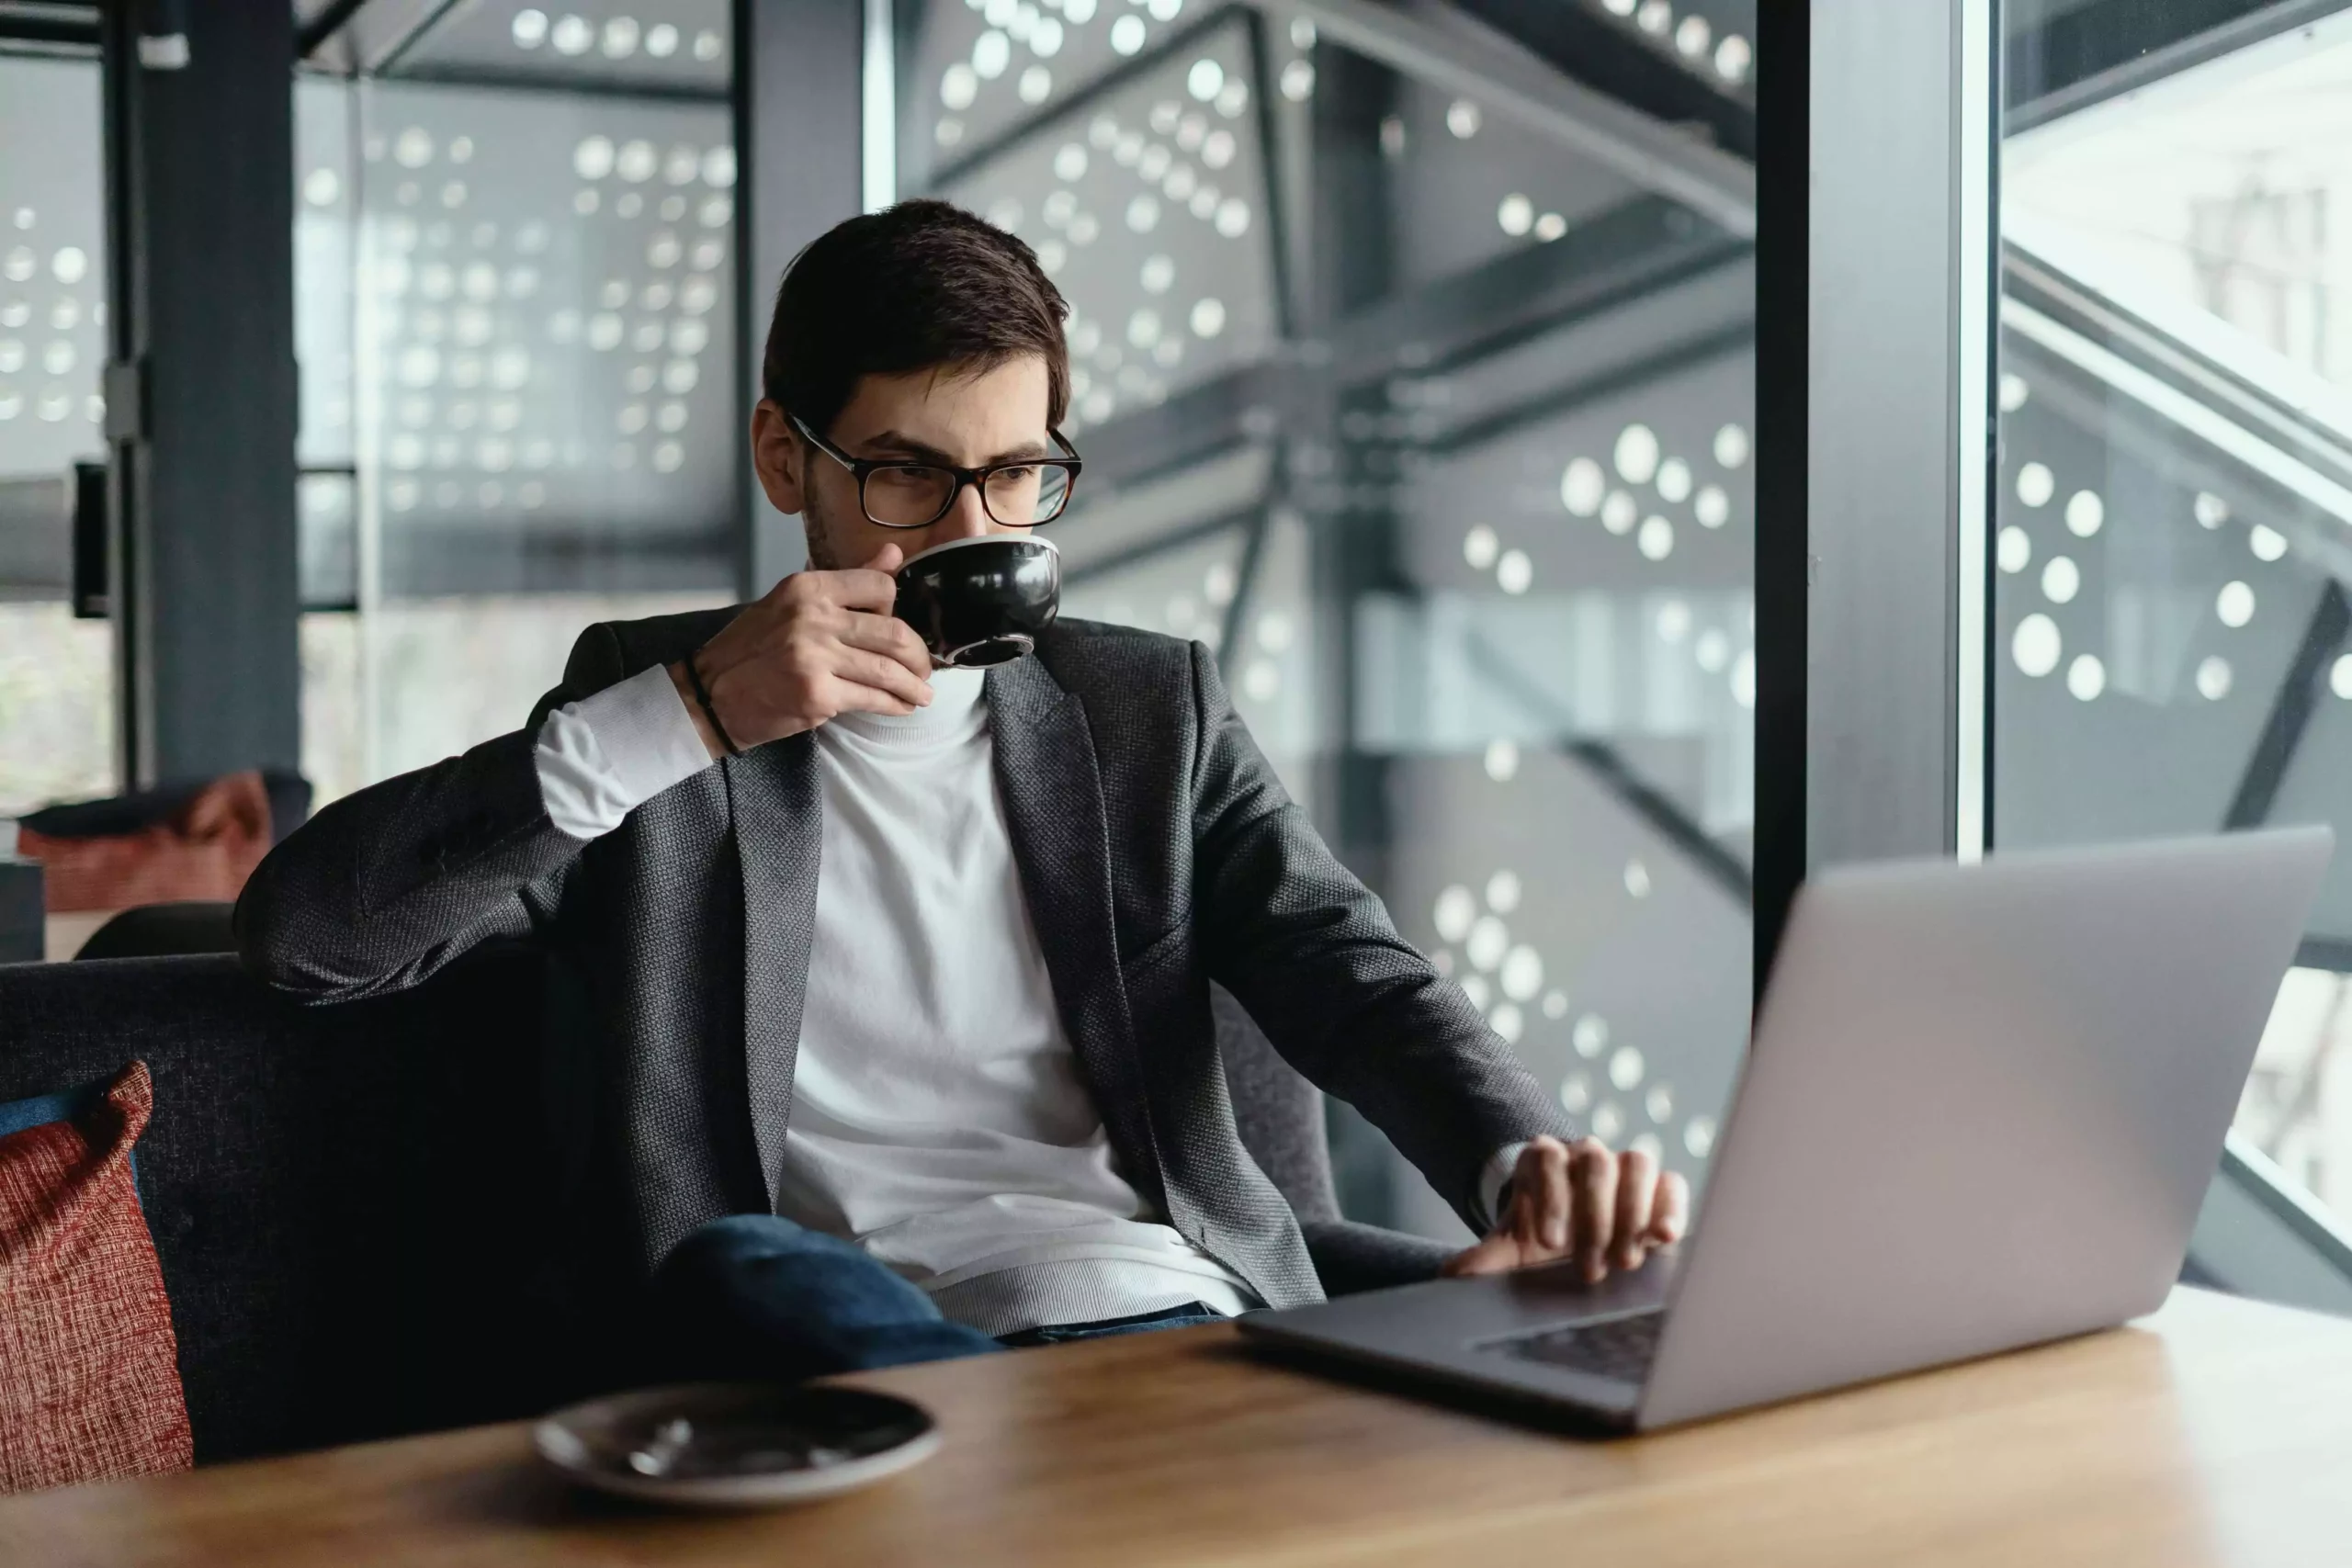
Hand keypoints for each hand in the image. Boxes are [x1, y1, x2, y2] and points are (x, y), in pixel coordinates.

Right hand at [668, 544, 933, 756]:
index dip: (897, 609)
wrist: (710, 694)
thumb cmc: (752, 648)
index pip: (879, 586)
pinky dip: (895, 705)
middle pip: (892, 631)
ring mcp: (815, 657)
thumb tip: (894, 554)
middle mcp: (813, 618)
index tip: (900, 628)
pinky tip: (902, 707)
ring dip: (913, 685)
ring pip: (888, 669)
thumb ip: (847, 582)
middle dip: (918, 655)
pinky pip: (873, 698)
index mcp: (808, 587)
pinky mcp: (818, 695)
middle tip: (924, 668)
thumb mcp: (792, 603)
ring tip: (921, 693)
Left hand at [1441, 1135, 1688, 1282]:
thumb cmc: (1539, 1245)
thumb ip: (1481, 1262)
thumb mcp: (1509, 1253)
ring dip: (1633, 1212)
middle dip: (1595, 1215)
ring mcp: (1625, 1169)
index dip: (1550, 1195)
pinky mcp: (1660, 1189)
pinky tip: (1664, 1238)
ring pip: (1637, 1163)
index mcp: (1543, 1161)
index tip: (1550, 1244)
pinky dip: (1670, 1207)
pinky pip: (1672, 1183)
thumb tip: (1450, 1277)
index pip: (1546, 1157)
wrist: (1574, 1248)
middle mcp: (1585, 1156)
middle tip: (1591, 1268)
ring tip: (1625, 1262)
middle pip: (1596, 1160)